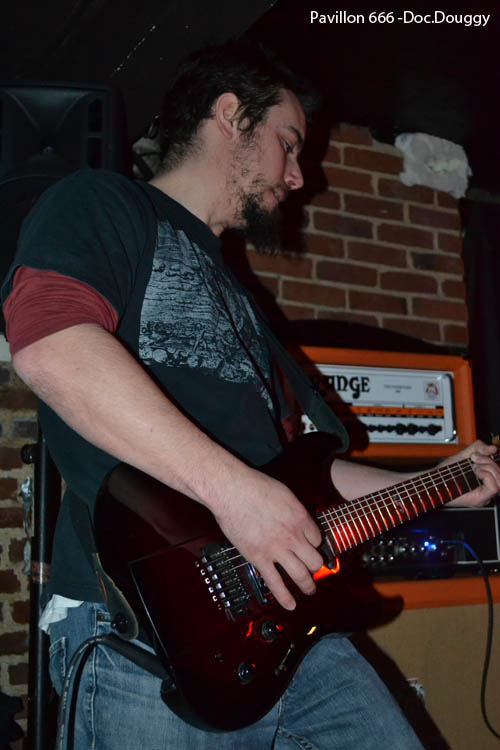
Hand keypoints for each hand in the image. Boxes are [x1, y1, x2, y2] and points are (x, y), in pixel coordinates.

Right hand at [212, 468, 322, 610]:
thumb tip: (296, 518)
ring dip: (308, 585)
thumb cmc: (254, 487)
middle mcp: (293, 536)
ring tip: (310, 591)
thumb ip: (293, 509)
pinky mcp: (259, 559)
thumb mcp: (283, 493)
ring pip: (301, 574)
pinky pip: (275, 583)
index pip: (317, 538)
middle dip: (316, 566)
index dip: (314, 543)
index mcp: (301, 518)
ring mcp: (277, 549)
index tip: (311, 546)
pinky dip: (285, 597)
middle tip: (314, 569)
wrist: (232, 491)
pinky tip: (291, 605)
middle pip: (315, 559)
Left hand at [442, 440, 499, 506]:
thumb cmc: (447, 471)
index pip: (499, 470)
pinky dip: (487, 475)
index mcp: (486, 478)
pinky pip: (494, 488)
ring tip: (474, 466)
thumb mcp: (465, 454)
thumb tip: (493, 448)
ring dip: (488, 467)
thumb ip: (479, 448)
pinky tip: (476, 472)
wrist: (435, 479)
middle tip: (474, 459)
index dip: (494, 459)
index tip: (481, 453)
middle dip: (489, 461)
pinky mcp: (480, 499)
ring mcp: (484, 494)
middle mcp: (487, 487)